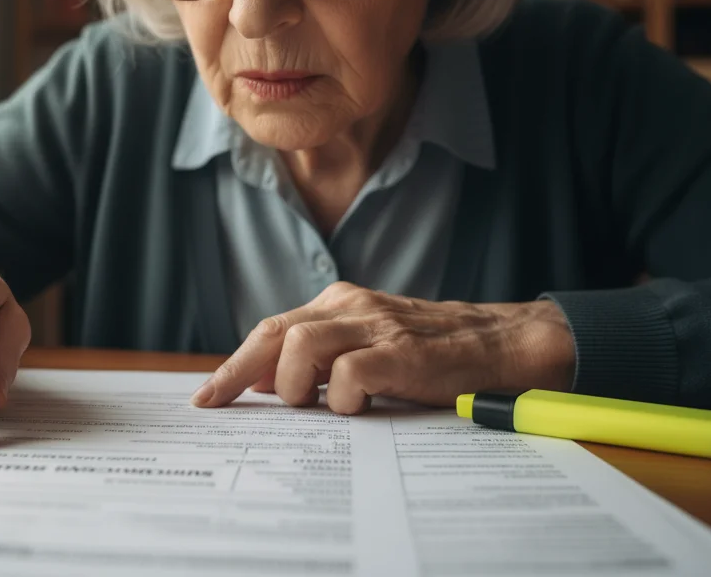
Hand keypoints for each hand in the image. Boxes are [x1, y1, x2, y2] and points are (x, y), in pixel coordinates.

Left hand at [190, 282, 574, 413]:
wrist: (501, 343)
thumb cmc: (433, 353)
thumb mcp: (370, 345)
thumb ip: (323, 358)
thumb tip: (263, 384)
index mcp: (339, 303)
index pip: (272, 329)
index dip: (236, 363)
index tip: (209, 395)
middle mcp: (351, 306)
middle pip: (274, 332)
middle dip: (237, 371)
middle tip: (216, 402)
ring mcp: (375, 326)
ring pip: (300, 346)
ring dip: (295, 385)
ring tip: (317, 404)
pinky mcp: (400, 352)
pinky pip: (347, 374)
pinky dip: (342, 398)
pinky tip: (358, 407)